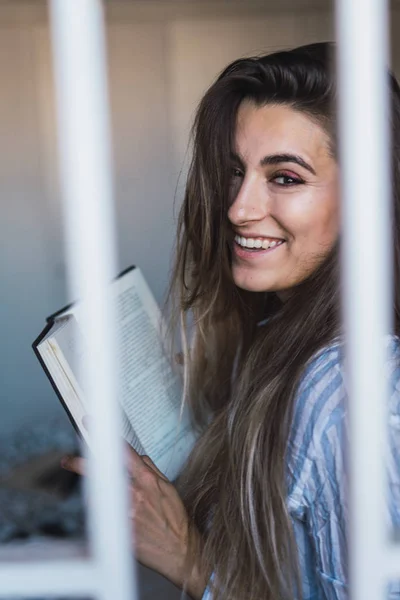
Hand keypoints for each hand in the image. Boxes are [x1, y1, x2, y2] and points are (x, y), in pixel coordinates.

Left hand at [62, 447, 207, 598]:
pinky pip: (103, 517)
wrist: (178, 551)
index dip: (108, 438)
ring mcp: (125, 515)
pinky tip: (98, 510)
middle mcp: (134, 495)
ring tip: (85, 489)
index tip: (95, 427)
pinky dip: (99, 511)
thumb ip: (151, 470)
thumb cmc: (175, 519)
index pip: (124, 453)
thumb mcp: (169, 488)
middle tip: (67, 460)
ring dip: (92, 490)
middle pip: (103, 474)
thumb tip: (137, 457)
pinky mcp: (119, 532)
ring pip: (100, 496)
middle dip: (82, 465)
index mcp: (147, 481)